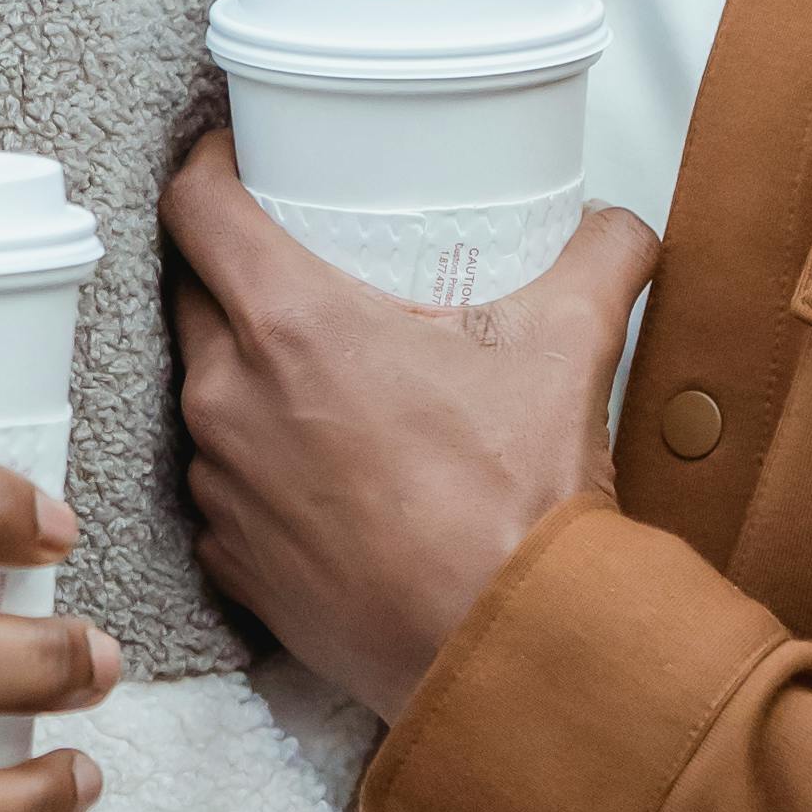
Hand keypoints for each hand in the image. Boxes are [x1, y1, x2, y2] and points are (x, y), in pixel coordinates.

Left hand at [164, 129, 660, 725]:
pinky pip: (223, 483)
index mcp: (290, 325)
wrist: (507, 654)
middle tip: (298, 259)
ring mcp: (222, 485)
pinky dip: (260, 463)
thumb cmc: (519, 506)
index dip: (209, 162)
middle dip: (234, 266)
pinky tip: (323, 466)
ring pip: (206, 392)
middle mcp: (230, 399)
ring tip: (319, 371)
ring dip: (248, 372)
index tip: (240, 158)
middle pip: (194, 293)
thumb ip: (600, 257)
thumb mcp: (571, 346)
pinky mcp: (231, 559)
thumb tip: (617, 225)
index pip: (195, 205)